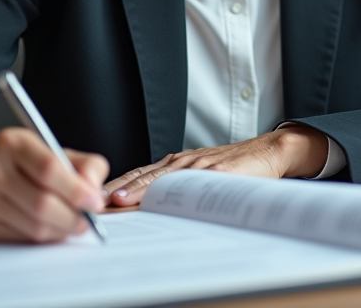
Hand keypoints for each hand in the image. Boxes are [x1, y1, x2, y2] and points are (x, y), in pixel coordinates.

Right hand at [0, 127, 108, 242]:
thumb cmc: (26, 165)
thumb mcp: (56, 153)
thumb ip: (86, 166)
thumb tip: (94, 192)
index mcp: (12, 142)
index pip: (48, 168)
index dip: (76, 190)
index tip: (94, 202)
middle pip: (42, 203)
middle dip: (73, 217)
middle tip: (87, 221)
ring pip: (34, 227)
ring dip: (60, 230)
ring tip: (70, 224)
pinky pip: (21, 240)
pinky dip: (43, 239)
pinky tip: (49, 228)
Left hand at [104, 124, 328, 206]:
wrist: (269, 152)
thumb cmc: (236, 168)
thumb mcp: (201, 177)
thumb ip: (178, 189)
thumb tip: (150, 209)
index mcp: (176, 165)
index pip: (137, 176)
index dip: (114, 187)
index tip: (90, 198)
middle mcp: (182, 163)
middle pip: (141, 176)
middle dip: (115, 190)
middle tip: (92, 202)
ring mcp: (198, 167)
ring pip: (160, 179)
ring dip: (136, 190)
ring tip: (115, 202)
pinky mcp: (217, 173)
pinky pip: (189, 184)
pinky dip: (171, 191)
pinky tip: (159, 198)